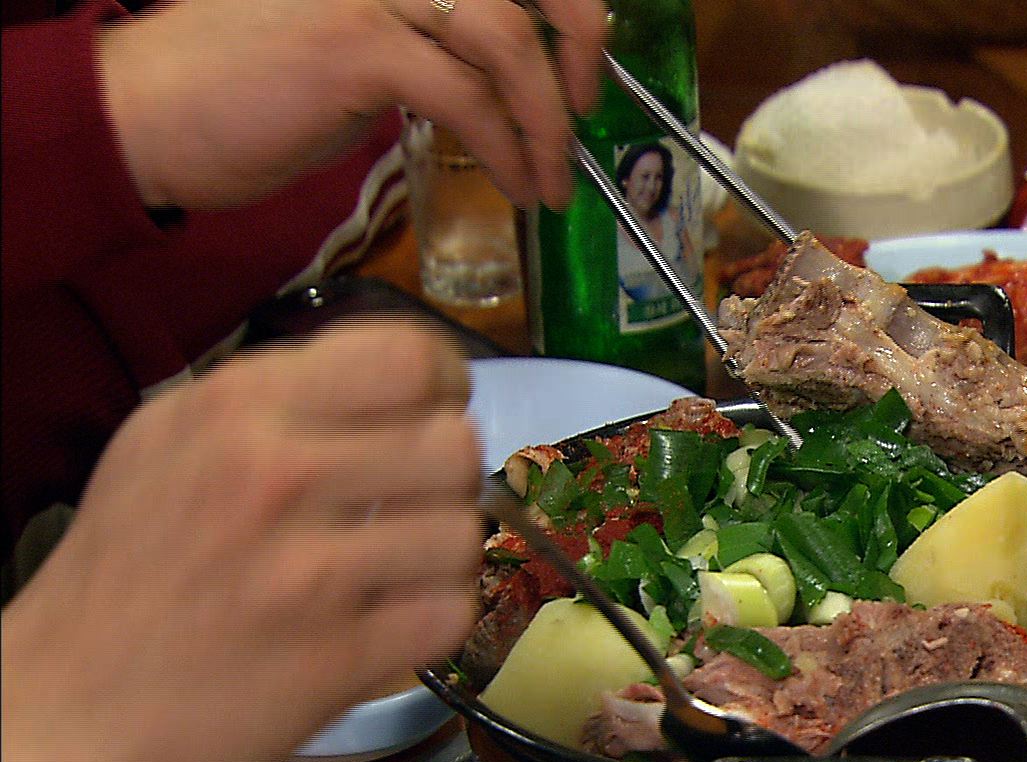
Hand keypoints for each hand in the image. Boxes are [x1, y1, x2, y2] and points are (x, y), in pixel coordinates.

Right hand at [1, 320, 484, 761]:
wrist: (53, 716)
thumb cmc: (121, 577)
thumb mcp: (168, 445)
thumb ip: (277, 403)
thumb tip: (398, 385)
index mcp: (236, 407)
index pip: (407, 355)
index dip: (440, 387)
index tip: (426, 416)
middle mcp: (274, 474)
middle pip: (454, 445)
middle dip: (446, 481)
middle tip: (409, 509)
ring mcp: (307, 572)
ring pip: (463, 533)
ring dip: (442, 559)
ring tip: (395, 575)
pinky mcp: (335, 658)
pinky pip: (451, 615)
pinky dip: (433, 625)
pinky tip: (388, 627)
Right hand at [97, 0, 606, 209]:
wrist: (147, 113)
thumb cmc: (251, 87)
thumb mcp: (359, 42)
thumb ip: (431, 39)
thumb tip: (511, 71)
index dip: (570, 4)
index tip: (583, 61)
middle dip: (581, 40)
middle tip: (584, 109)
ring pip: (507, 40)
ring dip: (545, 121)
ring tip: (551, 179)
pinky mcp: (356, 46)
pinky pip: (466, 98)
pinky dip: (507, 148)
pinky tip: (516, 184)